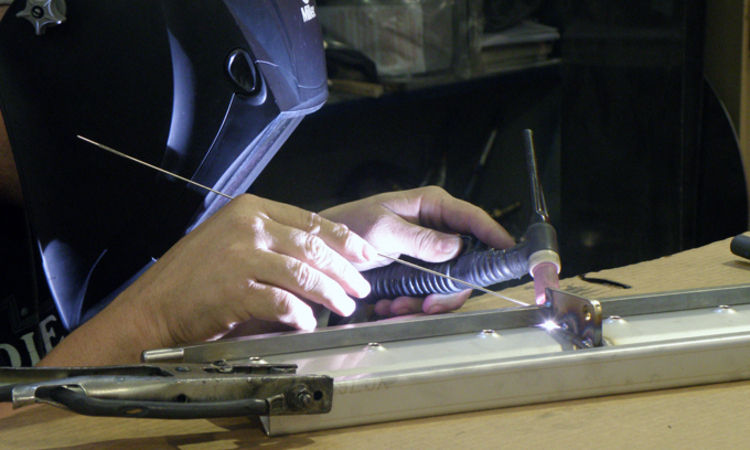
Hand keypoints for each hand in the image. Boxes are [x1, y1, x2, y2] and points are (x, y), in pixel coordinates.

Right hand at [40, 194, 375, 364]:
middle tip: (362, 288)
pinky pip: (283, 301)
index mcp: (250, 209)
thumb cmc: (193, 279)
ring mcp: (240, 255)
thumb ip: (273, 245)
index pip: (310, 221)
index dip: (344, 240)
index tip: (366, 255)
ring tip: (343, 307)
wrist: (150, 308)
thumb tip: (322, 262)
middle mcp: (248, 226)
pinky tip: (307, 321)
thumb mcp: (232, 243)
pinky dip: (300, 313)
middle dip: (345, 270)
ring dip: (330, 293)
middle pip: (313, 247)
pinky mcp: (235, 288)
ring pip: (304, 273)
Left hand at [320, 186, 514, 315]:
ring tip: (395, 306)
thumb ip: (420, 239)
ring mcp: (428, 252)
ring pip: (448, 283)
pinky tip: (389, 306)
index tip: (508, 253)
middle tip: (426, 304)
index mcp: (431, 206)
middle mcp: (435, 228)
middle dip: (446, 288)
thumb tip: (456, 245)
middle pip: (466, 261)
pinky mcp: (417, 271)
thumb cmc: (348, 228)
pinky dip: (410, 305)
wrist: (323, 250)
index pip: (472, 217)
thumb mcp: (383, 231)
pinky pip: (428, 293)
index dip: (494, 234)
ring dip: (425, 301)